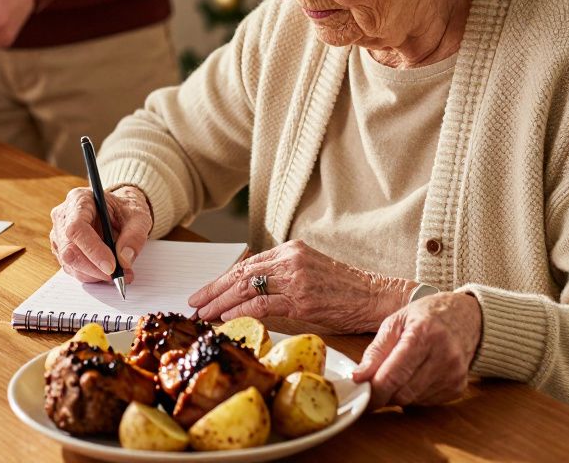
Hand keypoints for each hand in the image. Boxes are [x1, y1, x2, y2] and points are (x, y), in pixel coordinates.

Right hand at [50, 185, 152, 283]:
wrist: (118, 211)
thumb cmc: (125, 209)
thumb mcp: (138, 216)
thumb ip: (135, 236)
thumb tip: (124, 259)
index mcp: (80, 200)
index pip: (77, 228)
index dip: (92, 250)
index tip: (111, 266)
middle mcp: (64, 217)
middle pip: (69, 250)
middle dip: (94, 268)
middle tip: (118, 276)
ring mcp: (60, 235)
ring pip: (70, 264)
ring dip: (95, 274)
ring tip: (120, 273)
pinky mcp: (63, 251)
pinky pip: (73, 269)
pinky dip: (92, 275)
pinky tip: (109, 271)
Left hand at [187, 240, 414, 333]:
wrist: (375, 297)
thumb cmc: (345, 291)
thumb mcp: (310, 274)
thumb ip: (282, 279)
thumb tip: (249, 296)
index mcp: (291, 251)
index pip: (247, 264)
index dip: (221, 280)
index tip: (203, 292)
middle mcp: (290, 259)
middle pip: (241, 273)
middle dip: (213, 289)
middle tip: (193, 303)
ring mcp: (296, 278)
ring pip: (246, 287)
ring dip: (220, 302)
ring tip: (203, 313)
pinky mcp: (302, 298)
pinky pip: (262, 304)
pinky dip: (240, 311)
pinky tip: (226, 318)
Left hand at [352, 292, 482, 409]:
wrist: (465, 316)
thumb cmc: (426, 316)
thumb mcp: (395, 322)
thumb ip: (375, 351)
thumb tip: (358, 377)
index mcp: (424, 335)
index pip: (393, 376)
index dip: (373, 391)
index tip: (360, 395)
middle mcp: (444, 356)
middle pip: (402, 393)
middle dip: (384, 393)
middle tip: (376, 381)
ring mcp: (454, 374)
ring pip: (413, 401)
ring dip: (399, 394)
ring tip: (400, 371)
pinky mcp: (458, 387)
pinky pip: (426, 403)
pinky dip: (414, 394)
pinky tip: (417, 375)